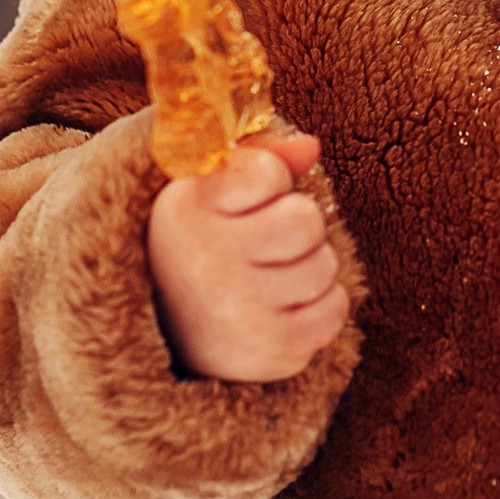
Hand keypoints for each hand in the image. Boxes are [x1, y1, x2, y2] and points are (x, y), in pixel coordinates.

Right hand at [146, 128, 349, 382]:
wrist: (165, 331)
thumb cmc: (196, 243)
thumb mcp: (206, 189)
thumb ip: (258, 157)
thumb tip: (311, 147)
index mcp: (186, 209)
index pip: (267, 172)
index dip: (269, 180)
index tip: (245, 199)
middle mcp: (208, 261)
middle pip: (307, 220)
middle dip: (297, 224)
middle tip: (266, 240)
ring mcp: (241, 311)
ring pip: (325, 266)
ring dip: (309, 266)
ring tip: (271, 274)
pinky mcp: (273, 351)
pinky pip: (334, 310)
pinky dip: (320, 304)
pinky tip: (285, 305)